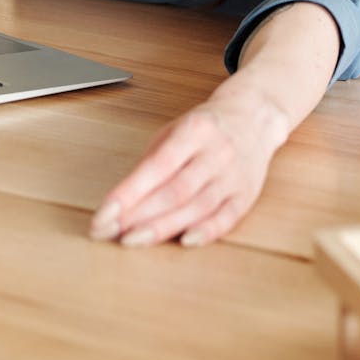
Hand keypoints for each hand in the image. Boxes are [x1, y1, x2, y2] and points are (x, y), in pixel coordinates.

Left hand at [89, 92, 283, 248]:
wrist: (254, 118)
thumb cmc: (206, 126)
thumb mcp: (175, 129)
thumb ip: (153, 159)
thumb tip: (124, 198)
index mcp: (196, 129)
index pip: (158, 165)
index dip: (129, 192)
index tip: (104, 212)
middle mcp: (217, 152)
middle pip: (176, 191)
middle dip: (139, 215)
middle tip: (109, 232)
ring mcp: (234, 175)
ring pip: (197, 207)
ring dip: (162, 228)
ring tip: (131, 240)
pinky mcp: (247, 195)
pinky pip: (226, 218)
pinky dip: (205, 232)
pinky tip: (183, 242)